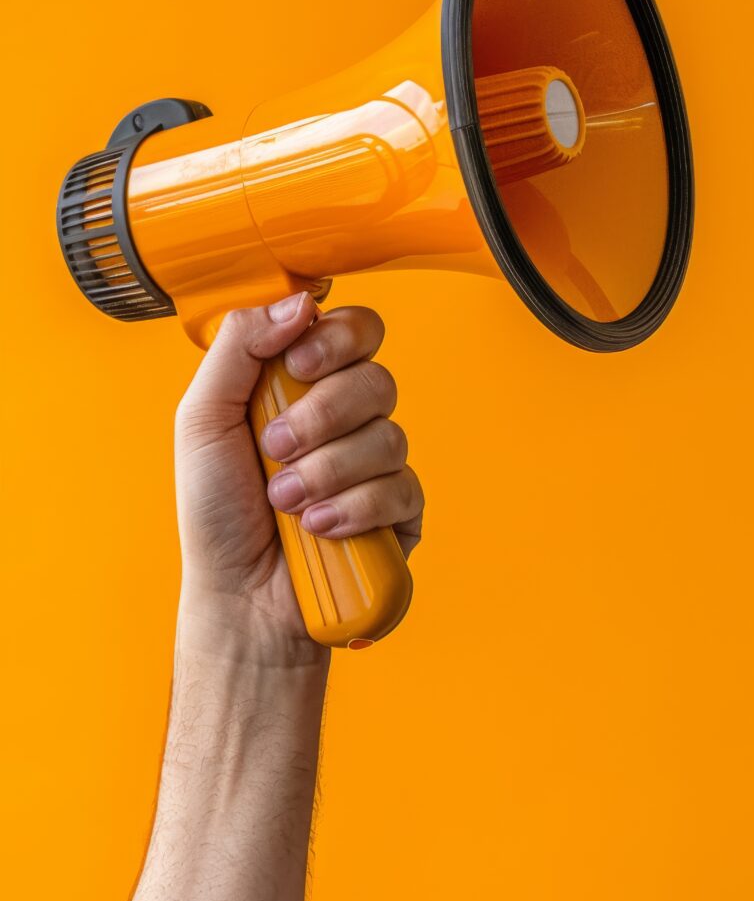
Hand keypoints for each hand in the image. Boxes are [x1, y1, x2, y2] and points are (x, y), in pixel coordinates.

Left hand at [174, 293, 423, 666]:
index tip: (299, 364)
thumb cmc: (217, 515)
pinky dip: (353, 509)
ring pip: (387, 435)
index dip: (336, 340)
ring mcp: (376, 466)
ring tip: (284, 502)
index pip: (353, 331)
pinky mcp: (400, 513)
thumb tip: (297, 302)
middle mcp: (345, 420)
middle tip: (275, 448)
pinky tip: (318, 527)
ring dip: (325, 472)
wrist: (239, 598)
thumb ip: (240, 347)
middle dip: (321, 416)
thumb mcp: (203, 419)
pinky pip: (402, 488)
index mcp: (303, 385)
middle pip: (375, 378)